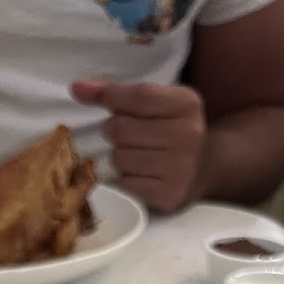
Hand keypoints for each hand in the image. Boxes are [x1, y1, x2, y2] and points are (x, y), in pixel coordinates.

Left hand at [71, 79, 207, 213]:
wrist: (205, 169)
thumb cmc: (172, 130)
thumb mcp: (159, 103)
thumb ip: (121, 93)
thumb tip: (78, 88)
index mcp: (186, 104)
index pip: (138, 96)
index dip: (109, 97)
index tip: (86, 95)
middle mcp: (187, 134)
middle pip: (122, 129)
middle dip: (113, 131)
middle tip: (123, 135)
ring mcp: (180, 167)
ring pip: (120, 159)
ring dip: (118, 157)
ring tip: (133, 155)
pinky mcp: (169, 194)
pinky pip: (126, 184)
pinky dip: (125, 179)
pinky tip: (138, 174)